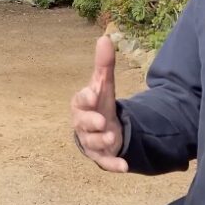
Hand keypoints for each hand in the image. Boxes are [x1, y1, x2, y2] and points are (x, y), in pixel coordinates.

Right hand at [71, 36, 127, 171]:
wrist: (101, 127)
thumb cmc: (99, 103)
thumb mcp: (104, 84)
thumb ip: (104, 64)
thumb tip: (105, 37)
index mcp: (81, 104)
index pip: (80, 100)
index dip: (86, 98)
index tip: (94, 94)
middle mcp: (82, 124)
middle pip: (83, 123)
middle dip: (91, 123)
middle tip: (101, 121)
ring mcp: (90, 141)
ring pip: (92, 143)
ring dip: (102, 141)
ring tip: (113, 137)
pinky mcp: (100, 156)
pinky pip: (105, 162)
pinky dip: (113, 164)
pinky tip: (124, 166)